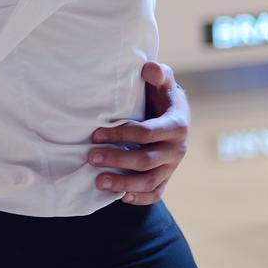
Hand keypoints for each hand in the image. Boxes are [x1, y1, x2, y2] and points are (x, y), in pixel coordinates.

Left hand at [88, 61, 190, 204]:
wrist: (173, 114)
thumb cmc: (161, 95)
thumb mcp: (162, 81)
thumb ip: (158, 74)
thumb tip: (148, 68)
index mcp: (177, 125)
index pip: (147, 134)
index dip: (120, 135)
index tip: (95, 134)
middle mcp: (177, 149)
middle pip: (146, 160)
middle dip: (117, 160)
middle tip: (90, 158)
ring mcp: (172, 165)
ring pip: (150, 181)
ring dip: (124, 184)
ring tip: (98, 182)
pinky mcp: (167, 176)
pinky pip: (156, 192)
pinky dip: (140, 198)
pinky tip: (120, 197)